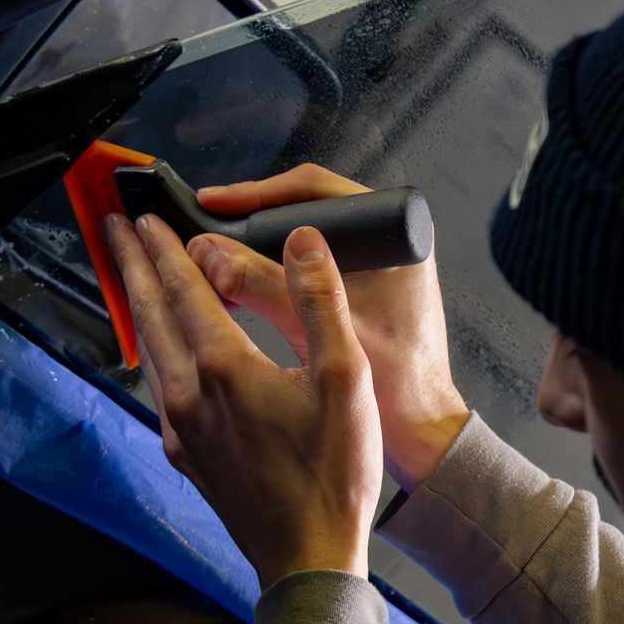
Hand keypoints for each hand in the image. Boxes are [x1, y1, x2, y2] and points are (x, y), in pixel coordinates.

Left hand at [105, 211, 383, 588]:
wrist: (307, 557)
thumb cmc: (334, 473)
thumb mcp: (346, 379)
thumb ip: (319, 302)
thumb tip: (303, 239)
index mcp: (226, 368)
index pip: (184, 289)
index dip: (165, 248)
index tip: (145, 216)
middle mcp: (190, 395)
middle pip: (150, 314)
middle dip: (132, 266)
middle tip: (113, 229)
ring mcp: (181, 429)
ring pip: (149, 352)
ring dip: (137, 307)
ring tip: (131, 277)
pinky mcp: (185, 455)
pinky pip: (159, 388)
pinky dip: (154, 352)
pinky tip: (161, 351)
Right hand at [190, 165, 470, 491]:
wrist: (421, 434)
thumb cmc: (393, 384)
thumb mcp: (319, 330)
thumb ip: (264, 285)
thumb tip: (207, 252)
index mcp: (395, 232)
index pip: (314, 189)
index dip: (256, 194)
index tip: (212, 204)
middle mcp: (388, 239)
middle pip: (303, 212)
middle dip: (249, 223)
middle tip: (202, 230)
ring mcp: (376, 265)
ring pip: (301, 243)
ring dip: (256, 251)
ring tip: (210, 261)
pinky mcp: (364, 290)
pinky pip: (307, 270)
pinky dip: (270, 276)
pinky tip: (236, 290)